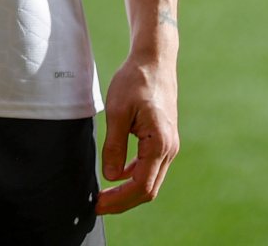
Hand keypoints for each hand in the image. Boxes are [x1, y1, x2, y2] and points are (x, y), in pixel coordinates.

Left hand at [97, 51, 177, 214]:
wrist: (154, 61)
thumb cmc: (136, 81)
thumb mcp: (117, 112)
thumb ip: (114, 146)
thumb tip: (110, 176)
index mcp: (159, 143)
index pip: (141, 185)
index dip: (119, 200)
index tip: (98, 204)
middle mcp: (170, 148)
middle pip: (148, 189)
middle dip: (123, 202)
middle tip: (98, 205)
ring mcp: (170, 145)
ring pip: (151, 181)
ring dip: (129, 191)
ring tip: (105, 195)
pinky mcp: (165, 140)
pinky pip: (152, 168)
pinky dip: (135, 177)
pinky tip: (118, 175)